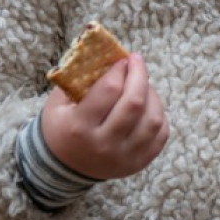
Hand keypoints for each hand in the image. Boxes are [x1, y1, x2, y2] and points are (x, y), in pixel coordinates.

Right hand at [40, 54, 169, 179]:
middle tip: (137, 61)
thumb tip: (107, 52)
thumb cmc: (62, 126)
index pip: (109, 90)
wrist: (64, 167)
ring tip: (142, 85)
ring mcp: (123, 158)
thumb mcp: (58, 102)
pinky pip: (161, 135)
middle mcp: (103, 145)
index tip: (122, 60)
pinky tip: (148, 106)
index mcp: (79, 128)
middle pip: (135, 103)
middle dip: (140, 75)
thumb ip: (78, 77)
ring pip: (153, 119)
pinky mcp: (139, 164)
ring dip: (152, 95)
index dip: (120, 69)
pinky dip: (158, 115)